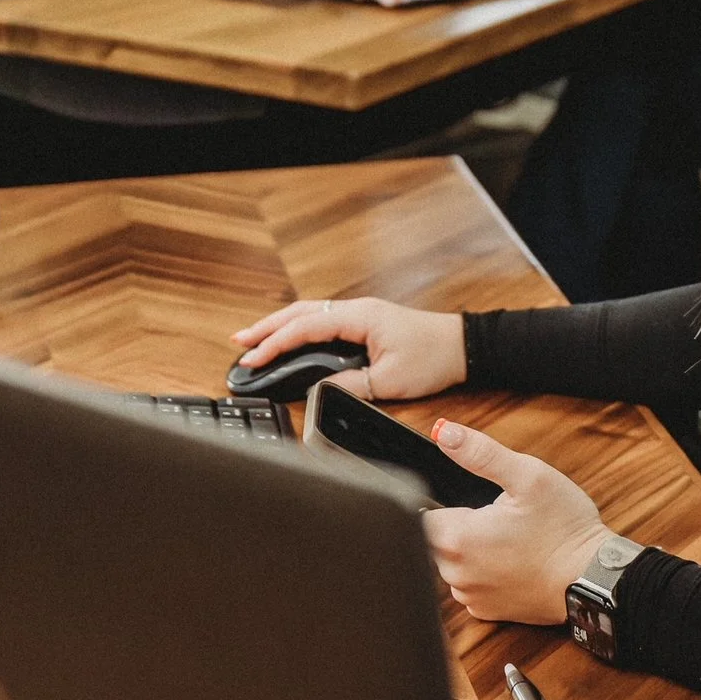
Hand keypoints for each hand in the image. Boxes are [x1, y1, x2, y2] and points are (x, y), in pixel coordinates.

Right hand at [230, 297, 465, 399]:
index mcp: (359, 317)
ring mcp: (359, 315)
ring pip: (309, 315)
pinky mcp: (364, 323)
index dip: (275, 344)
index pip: (305, 328)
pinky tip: (289, 339)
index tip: (252, 358)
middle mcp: (355, 310)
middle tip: (238, 343)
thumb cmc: (432, 357)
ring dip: (280, 326)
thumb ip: (351, 385)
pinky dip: (299, 329)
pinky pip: (323, 322)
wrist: (462, 346)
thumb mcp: (390, 381)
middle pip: (300, 314)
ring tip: (253, 340)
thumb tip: (319, 389)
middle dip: (266, 328)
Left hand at [422, 421, 613, 624]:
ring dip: (472, 550)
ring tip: (510, 541)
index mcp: (458, 538)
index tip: (474, 504)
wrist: (593, 578)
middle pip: (435, 539)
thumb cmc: (565, 529)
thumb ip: (480, 453)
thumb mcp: (528, 476)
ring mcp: (471, 596)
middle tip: (501, 519)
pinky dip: (485, 572)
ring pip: (453, 563)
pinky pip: (472, 585)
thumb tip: (444, 432)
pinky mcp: (486, 611)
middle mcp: (456, 574)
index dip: (444, 502)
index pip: (419, 515)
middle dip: (461, 524)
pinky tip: (513, 562)